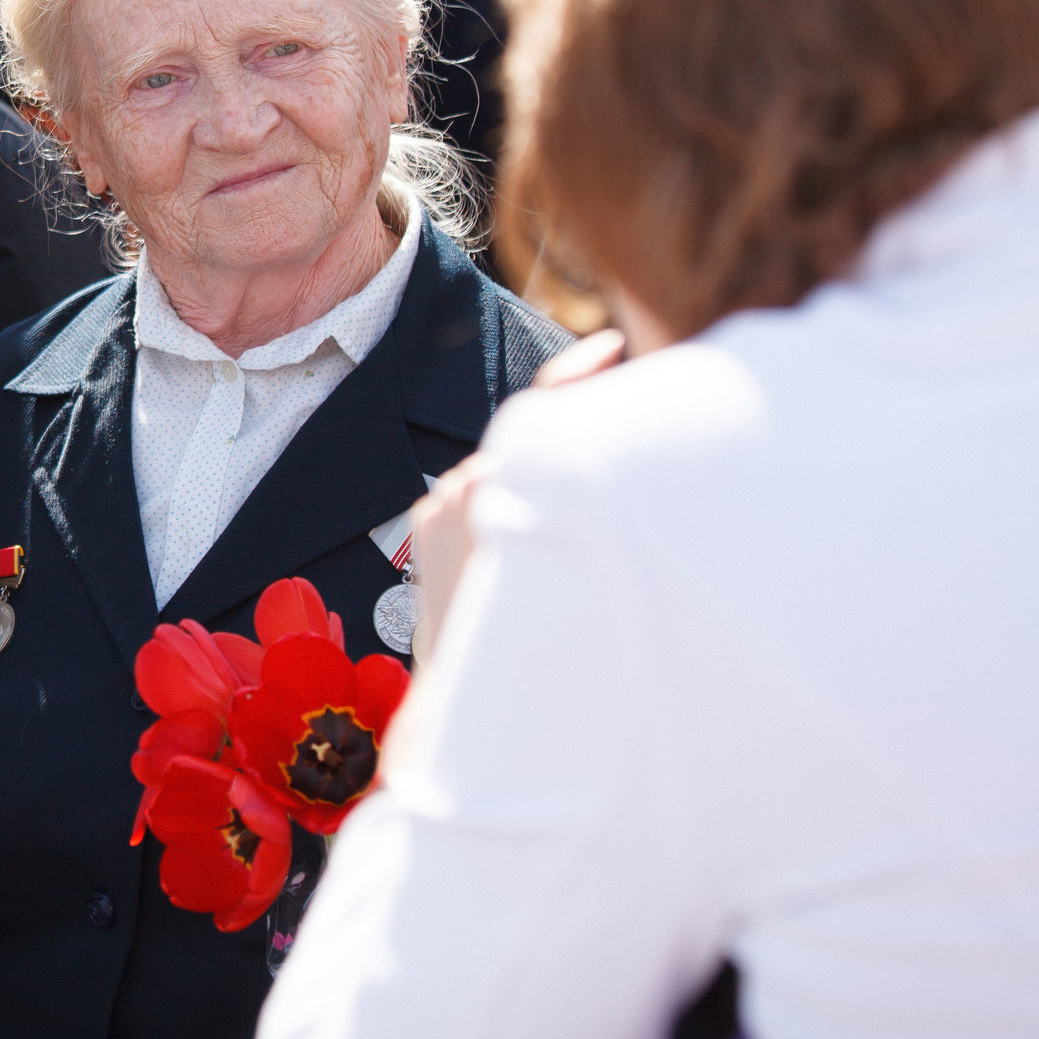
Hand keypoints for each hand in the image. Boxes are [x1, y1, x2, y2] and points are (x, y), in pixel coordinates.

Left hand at [411, 329, 627, 661]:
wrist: (465, 696)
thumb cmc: (536, 648)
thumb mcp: (570, 567)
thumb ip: (578, 505)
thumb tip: (597, 475)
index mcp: (512, 493)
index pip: (549, 409)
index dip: (582, 373)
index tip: (614, 342)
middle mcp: (470, 485)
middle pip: (525, 443)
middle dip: (563, 439)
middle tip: (611, 427)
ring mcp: (441, 499)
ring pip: (498, 469)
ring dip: (527, 486)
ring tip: (559, 535)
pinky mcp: (424, 516)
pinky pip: (469, 495)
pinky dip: (496, 505)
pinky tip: (514, 546)